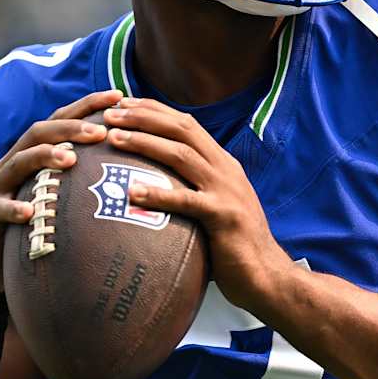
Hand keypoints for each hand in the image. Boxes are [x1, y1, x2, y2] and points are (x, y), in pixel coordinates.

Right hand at [0, 88, 122, 302]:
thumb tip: (136, 171)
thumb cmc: (33, 227)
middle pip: (39, 133)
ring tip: (70, 158)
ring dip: (44, 157)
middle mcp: (14, 163)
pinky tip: (29, 212)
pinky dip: (13, 208)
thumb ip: (85, 180)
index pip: (61, 120)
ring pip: (17, 163)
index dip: (88, 105)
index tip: (119, 96)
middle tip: (101, 131)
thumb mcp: (59, 198)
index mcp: (34, 154)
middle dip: (71, 128)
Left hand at [102, 97, 291, 310]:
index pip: (187, 124)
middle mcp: (225, 170)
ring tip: (114, 138)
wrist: (267, 275)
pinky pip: (186, 201)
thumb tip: (153, 183)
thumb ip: (192, 189)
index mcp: (223, 164)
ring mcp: (226, 191)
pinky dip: (158, 195)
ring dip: (145, 143)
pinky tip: (132, 193)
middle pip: (182, 130)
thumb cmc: (233, 245)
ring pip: (181, 155)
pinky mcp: (224, 217)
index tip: (123, 103)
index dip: (155, 110)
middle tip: (110, 113)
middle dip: (144, 117)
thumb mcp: (214, 206)